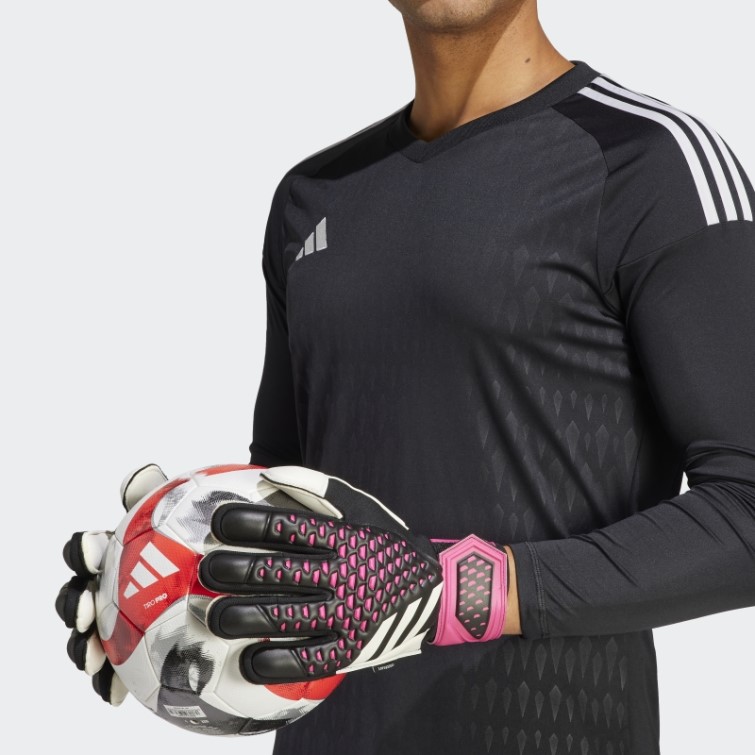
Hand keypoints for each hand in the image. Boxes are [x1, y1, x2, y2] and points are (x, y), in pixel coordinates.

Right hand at [55, 463, 168, 703]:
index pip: (85, 549)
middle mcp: (103, 587)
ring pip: (83, 637)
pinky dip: (106, 680)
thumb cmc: (187, 538)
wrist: (209, 564)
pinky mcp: (127, 650)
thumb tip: (142, 473)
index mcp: (111, 553)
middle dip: (71, 605)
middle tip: (84, 612)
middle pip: (72, 597)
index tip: (94, 553)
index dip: (82, 551)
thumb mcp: (175, 515)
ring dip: (81, 649)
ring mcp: (112, 620)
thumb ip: (155, 497)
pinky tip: (114, 694)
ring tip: (93, 659)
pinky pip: (110, 668)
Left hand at [197, 465, 507, 683]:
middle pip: (272, 572)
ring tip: (213, 614)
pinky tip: (249, 657)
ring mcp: (346, 614)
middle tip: (208, 569)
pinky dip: (272, 662)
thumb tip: (269, 475)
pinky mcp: (350, 649)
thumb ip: (317, 487)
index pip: (282, 526)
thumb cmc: (387, 544)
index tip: (218, 522)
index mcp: (342, 537)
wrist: (438, 591)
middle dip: (230, 570)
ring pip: (281, 617)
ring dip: (238, 617)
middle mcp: (342, 574)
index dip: (243, 522)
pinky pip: (305, 661)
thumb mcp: (363, 508)